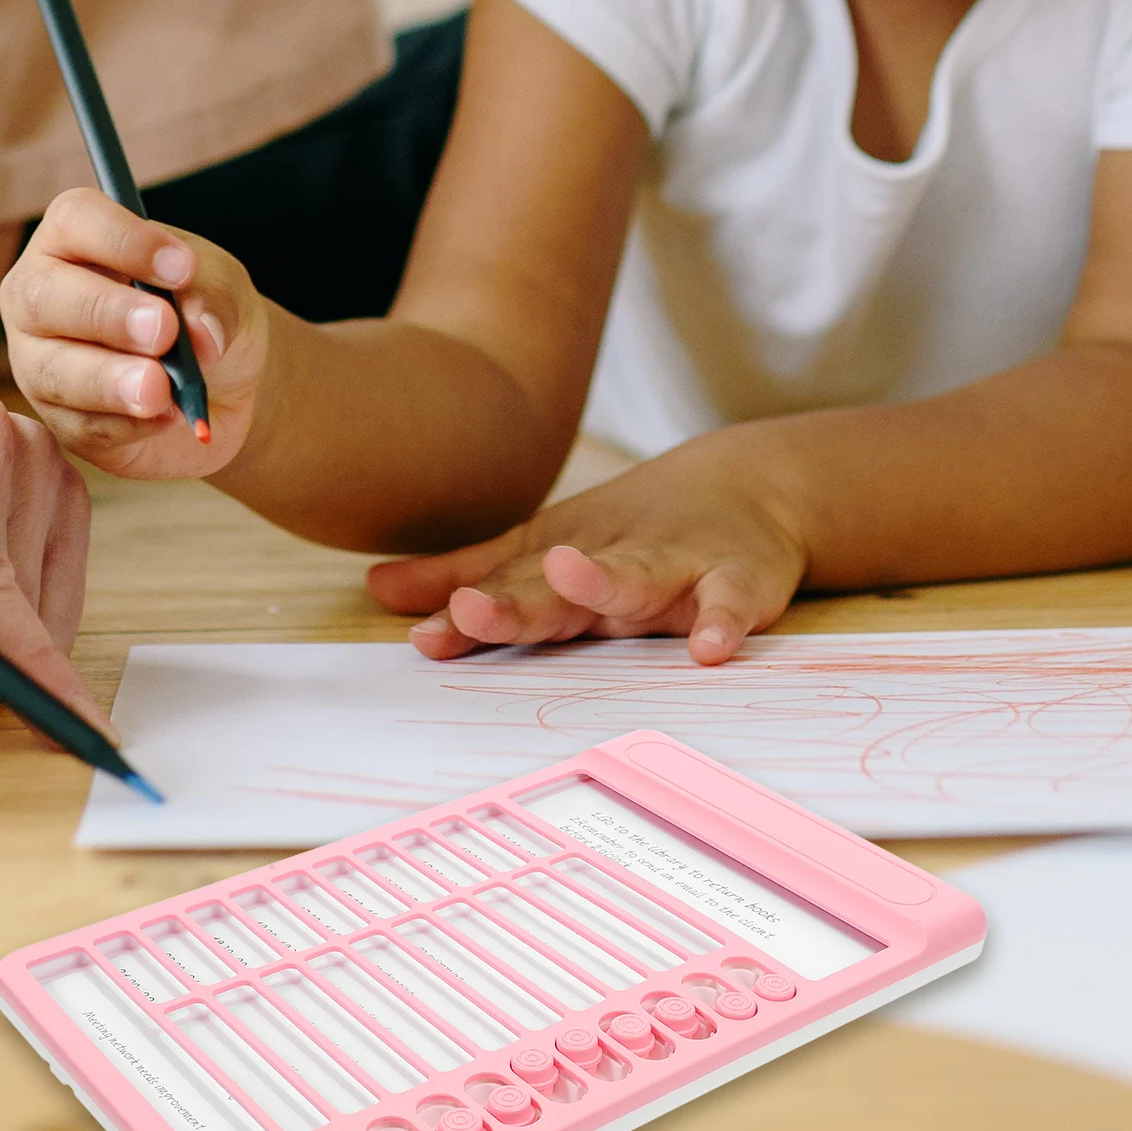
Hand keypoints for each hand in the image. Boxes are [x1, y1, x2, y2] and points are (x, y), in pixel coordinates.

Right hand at [0, 188, 268, 478]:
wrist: (226, 384)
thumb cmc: (208, 313)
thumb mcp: (226, 292)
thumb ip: (215, 300)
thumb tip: (202, 334)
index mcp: (76, 239)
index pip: (75, 220)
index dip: (123, 242)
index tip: (182, 268)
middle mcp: (43, 296)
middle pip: (42, 295)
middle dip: (105, 313)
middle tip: (164, 330)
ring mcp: (42, 361)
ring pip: (54, 370)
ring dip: (109, 379)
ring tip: (160, 388)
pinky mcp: (64, 420)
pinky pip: (82, 425)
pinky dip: (128, 423)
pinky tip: (167, 417)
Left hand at [367, 428, 808, 663]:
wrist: (754, 483)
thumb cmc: (636, 532)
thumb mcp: (547, 546)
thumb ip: (469, 574)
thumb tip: (378, 589)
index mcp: (564, 567)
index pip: (509, 595)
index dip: (467, 615)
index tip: (424, 637)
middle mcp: (612, 567)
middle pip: (560, 591)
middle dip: (514, 604)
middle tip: (470, 610)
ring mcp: (675, 570)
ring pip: (634, 581)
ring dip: (602, 581)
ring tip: (568, 575)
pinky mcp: (737, 578)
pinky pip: (728, 603)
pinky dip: (721, 621)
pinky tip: (709, 648)